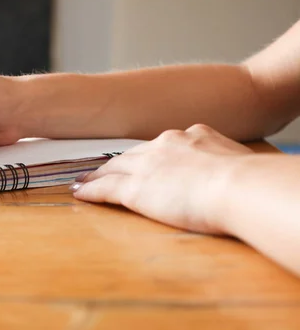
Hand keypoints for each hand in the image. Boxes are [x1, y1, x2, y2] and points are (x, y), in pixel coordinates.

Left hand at [70, 124, 253, 233]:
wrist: (238, 186)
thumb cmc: (249, 180)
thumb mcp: (237, 159)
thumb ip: (223, 160)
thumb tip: (230, 171)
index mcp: (192, 136)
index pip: (160, 146)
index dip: (146, 155)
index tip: (140, 160)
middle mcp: (164, 144)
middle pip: (131, 154)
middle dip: (116, 162)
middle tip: (100, 167)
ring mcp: (147, 166)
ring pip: (114, 169)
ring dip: (97, 174)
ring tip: (83, 179)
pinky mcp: (135, 189)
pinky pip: (106, 188)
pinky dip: (91, 190)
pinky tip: (80, 193)